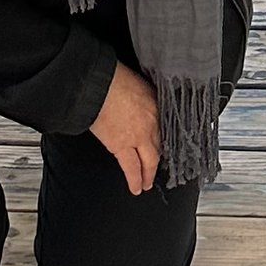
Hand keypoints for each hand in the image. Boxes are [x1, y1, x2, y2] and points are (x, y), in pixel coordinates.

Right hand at [89, 58, 161, 195]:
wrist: (98, 84)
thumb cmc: (114, 77)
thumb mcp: (140, 81)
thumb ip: (146, 96)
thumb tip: (145, 102)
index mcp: (157, 103)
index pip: (166, 126)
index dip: (164, 137)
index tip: (163, 144)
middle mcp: (153, 121)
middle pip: (160, 145)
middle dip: (159, 158)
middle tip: (159, 167)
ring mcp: (139, 136)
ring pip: (150, 160)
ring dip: (149, 173)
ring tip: (147, 183)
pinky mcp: (122, 146)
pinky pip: (131, 167)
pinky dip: (134, 179)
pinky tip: (136, 188)